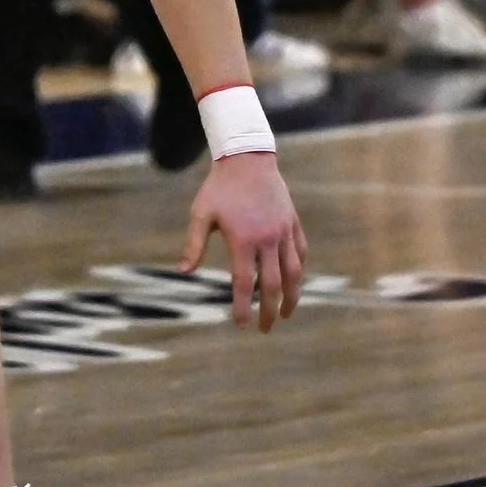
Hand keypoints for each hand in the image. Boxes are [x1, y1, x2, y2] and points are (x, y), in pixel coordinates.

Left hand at [179, 152, 306, 332]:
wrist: (247, 158)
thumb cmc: (220, 187)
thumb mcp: (201, 213)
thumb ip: (193, 244)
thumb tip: (184, 272)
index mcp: (243, 240)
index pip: (244, 283)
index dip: (242, 307)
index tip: (241, 325)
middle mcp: (268, 239)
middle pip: (273, 285)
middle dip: (269, 311)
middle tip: (264, 328)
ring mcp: (284, 231)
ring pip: (294, 272)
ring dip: (291, 297)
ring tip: (285, 313)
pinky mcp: (292, 222)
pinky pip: (301, 252)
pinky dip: (299, 270)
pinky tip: (294, 282)